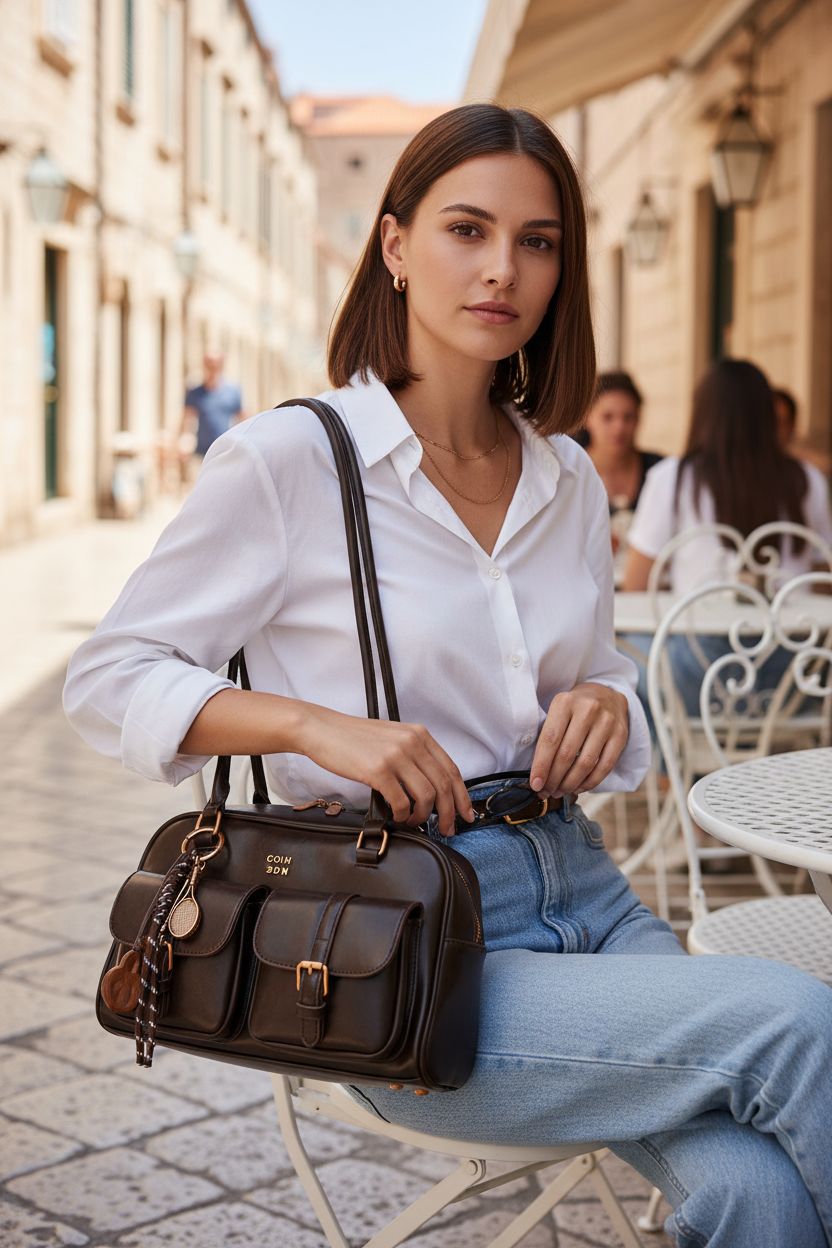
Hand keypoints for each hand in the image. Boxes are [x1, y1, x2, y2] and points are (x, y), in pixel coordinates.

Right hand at [298, 705, 474, 836]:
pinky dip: (403, 814)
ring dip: (423, 816)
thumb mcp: (392, 738)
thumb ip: (413, 755)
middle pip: (443, 785)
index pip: (451, 769)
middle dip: (449, 813)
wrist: (322, 729)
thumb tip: (431, 788)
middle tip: (447, 829)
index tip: (466, 814)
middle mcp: (411, 742)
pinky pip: (401, 801)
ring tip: (414, 821)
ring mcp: (395, 756)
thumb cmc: (354, 738)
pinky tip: (397, 816)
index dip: (462, 796)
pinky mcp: (378, 770)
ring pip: (426, 796)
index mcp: (419, 734)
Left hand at [530, 682, 628, 797]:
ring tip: (560, 791)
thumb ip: (548, 735)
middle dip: (554, 779)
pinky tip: (578, 787)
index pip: (550, 739)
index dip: (541, 765)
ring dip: (570, 783)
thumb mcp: (558, 710)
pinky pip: (604, 767)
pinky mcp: (621, 735)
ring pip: (585, 763)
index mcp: (565, 702)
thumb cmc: (574, 708)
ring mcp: (607, 722)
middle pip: (567, 754)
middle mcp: (587, 710)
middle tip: (546, 791)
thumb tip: (538, 774)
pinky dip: (589, 782)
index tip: (535, 784)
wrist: (607, 694)